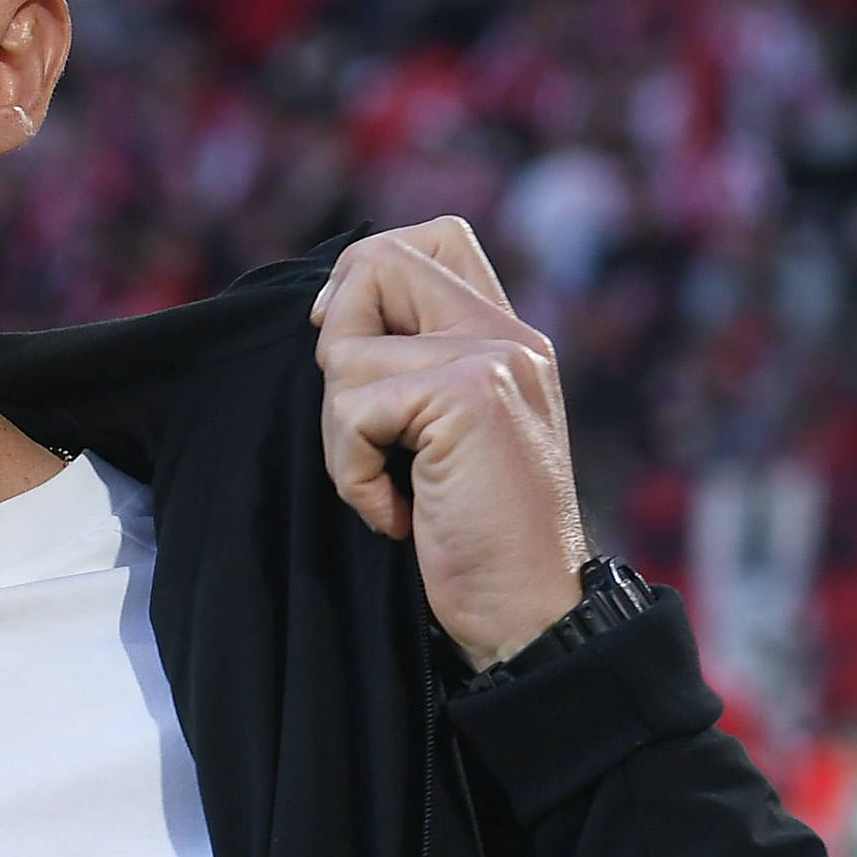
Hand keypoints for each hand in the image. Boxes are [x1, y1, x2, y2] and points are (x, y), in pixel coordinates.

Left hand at [309, 216, 590, 668]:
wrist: (531, 618)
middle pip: (376, 260)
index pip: (434, 237)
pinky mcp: (471, 396)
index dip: (364, 279)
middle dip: (336, 341)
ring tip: (392, 486)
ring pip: (346, 349)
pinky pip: (351, 407)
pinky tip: (398, 514)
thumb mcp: (443, 438)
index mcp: (506, 337)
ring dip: (341, 434)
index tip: (349, 354)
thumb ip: (415, 367)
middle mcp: (508, 335)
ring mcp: (495, 358)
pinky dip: (353, 472)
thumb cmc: (472, 540)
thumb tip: (326, 312)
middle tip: (364, 425)